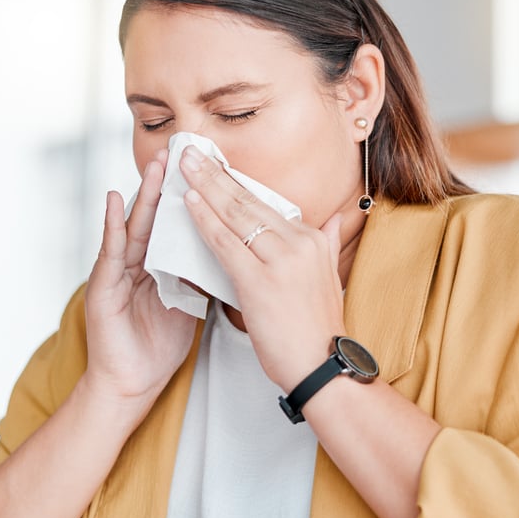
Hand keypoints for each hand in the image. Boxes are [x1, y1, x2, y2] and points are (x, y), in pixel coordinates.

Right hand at [83, 150, 196, 404]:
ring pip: (135, 225)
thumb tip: (233, 249)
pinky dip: (111, 224)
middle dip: (170, 184)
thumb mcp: (190, 303)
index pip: (178, 223)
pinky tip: (114, 200)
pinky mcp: (102, 286)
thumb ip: (202, 273)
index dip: (193, 197)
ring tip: (158, 165)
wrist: (132, 383)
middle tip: (185, 150)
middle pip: (158, 216)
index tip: (210, 167)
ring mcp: (118, 271)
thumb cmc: (159, 346)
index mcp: (160, 264)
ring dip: (145, 194)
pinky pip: (109, 251)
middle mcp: (138, 261)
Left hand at [179, 146, 348, 390]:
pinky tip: (189, 203)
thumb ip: (329, 242)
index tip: (213, 161)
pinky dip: (205, 221)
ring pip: (235, 215)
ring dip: (205, 187)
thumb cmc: (316, 330)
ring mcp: (280, 260)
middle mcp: (299, 243)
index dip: (235, 180)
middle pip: (248, 200)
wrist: (321, 367)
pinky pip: (225, 244)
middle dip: (215, 173)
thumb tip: (335, 219)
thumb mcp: (330, 277)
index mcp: (312, 239)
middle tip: (189, 149)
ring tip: (183, 165)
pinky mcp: (260, 281)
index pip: (266, 202)